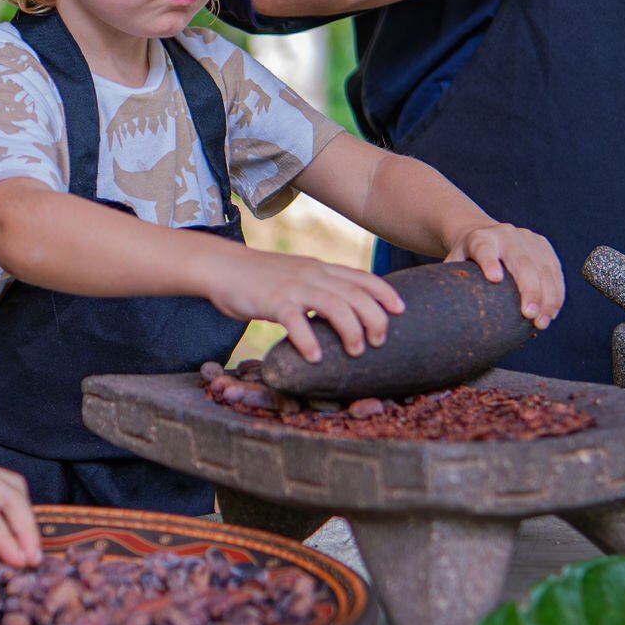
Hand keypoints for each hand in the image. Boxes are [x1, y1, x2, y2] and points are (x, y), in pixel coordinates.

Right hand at [205, 251, 404, 362]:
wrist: (222, 267)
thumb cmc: (260, 278)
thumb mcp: (297, 277)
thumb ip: (319, 290)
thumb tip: (342, 313)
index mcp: (320, 269)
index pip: (361, 277)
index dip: (385, 292)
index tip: (401, 310)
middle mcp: (312, 274)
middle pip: (355, 293)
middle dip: (374, 317)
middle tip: (380, 341)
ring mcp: (293, 286)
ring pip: (333, 304)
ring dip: (350, 329)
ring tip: (355, 352)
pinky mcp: (272, 300)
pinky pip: (294, 320)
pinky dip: (308, 339)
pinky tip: (315, 357)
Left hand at [446, 222, 563, 328]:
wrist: (480, 233)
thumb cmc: (465, 259)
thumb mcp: (453, 265)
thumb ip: (449, 283)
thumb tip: (435, 315)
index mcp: (479, 238)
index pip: (483, 249)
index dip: (489, 262)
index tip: (494, 279)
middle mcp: (505, 234)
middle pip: (521, 260)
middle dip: (529, 289)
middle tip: (530, 316)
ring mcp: (527, 237)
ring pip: (543, 267)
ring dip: (547, 297)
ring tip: (543, 322)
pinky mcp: (542, 244)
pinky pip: (554, 269)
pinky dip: (556, 292)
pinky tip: (553, 311)